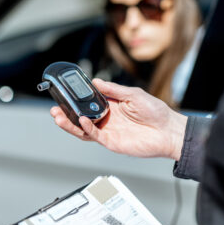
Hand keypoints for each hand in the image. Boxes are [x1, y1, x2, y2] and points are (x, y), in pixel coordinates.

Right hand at [50, 78, 186, 159]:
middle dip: (66, 114)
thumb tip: (95, 82)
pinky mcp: (111, 142)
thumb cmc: (156, 112)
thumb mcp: (133, 94)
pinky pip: (95, 136)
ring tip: (59, 116)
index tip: (65, 94)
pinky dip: (86, 129)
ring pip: (83, 129)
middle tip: (55, 108)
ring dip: (70, 124)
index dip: (75, 100)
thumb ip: (113, 90)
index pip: (88, 103)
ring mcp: (108, 131)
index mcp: (111, 106)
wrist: (168, 131)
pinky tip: (82, 121)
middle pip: (81, 118)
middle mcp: (106, 119)